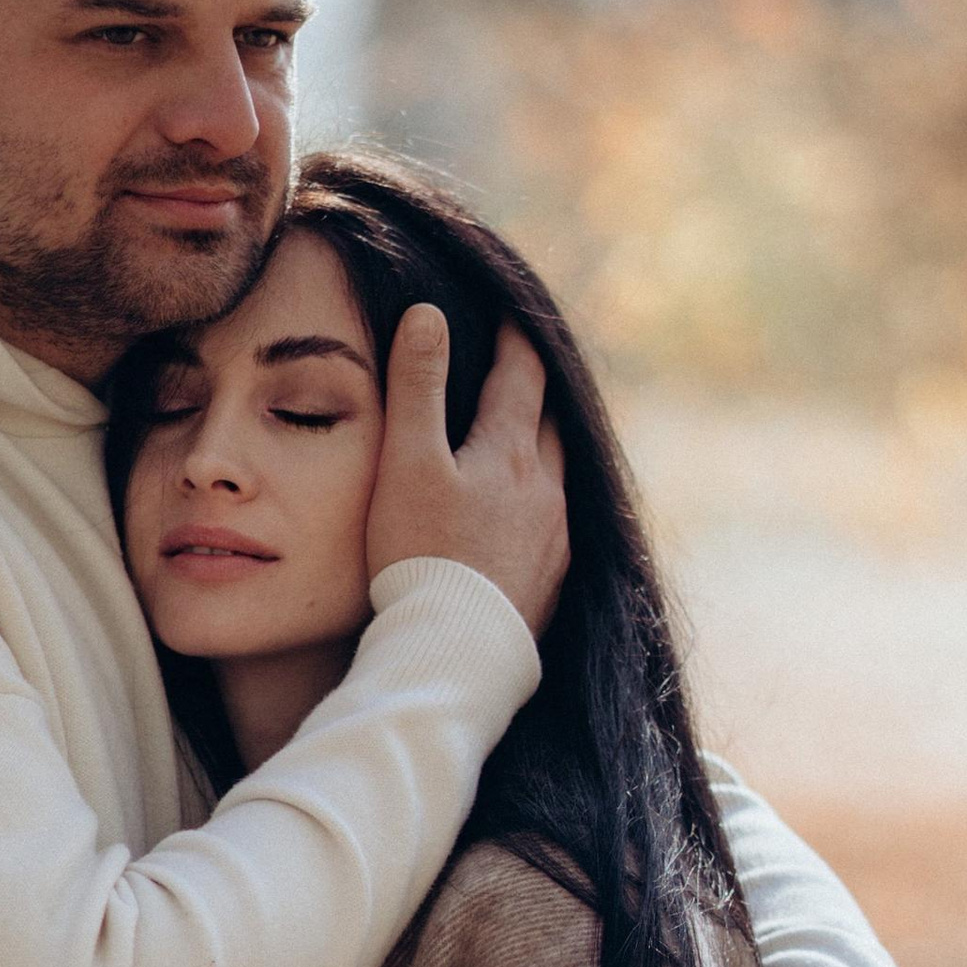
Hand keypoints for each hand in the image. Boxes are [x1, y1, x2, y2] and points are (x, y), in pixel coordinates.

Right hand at [364, 308, 568, 636]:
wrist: (455, 653)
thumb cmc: (421, 554)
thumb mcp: (408, 461)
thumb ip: (418, 386)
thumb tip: (428, 315)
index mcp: (511, 452)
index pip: (524, 374)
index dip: (516, 337)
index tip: (509, 314)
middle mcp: (548, 491)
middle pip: (552, 423)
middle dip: (538, 393)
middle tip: (524, 372)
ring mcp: (555, 540)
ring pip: (558, 476)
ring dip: (543, 451)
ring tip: (525, 441)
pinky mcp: (551, 583)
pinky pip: (554, 527)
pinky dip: (539, 506)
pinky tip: (523, 520)